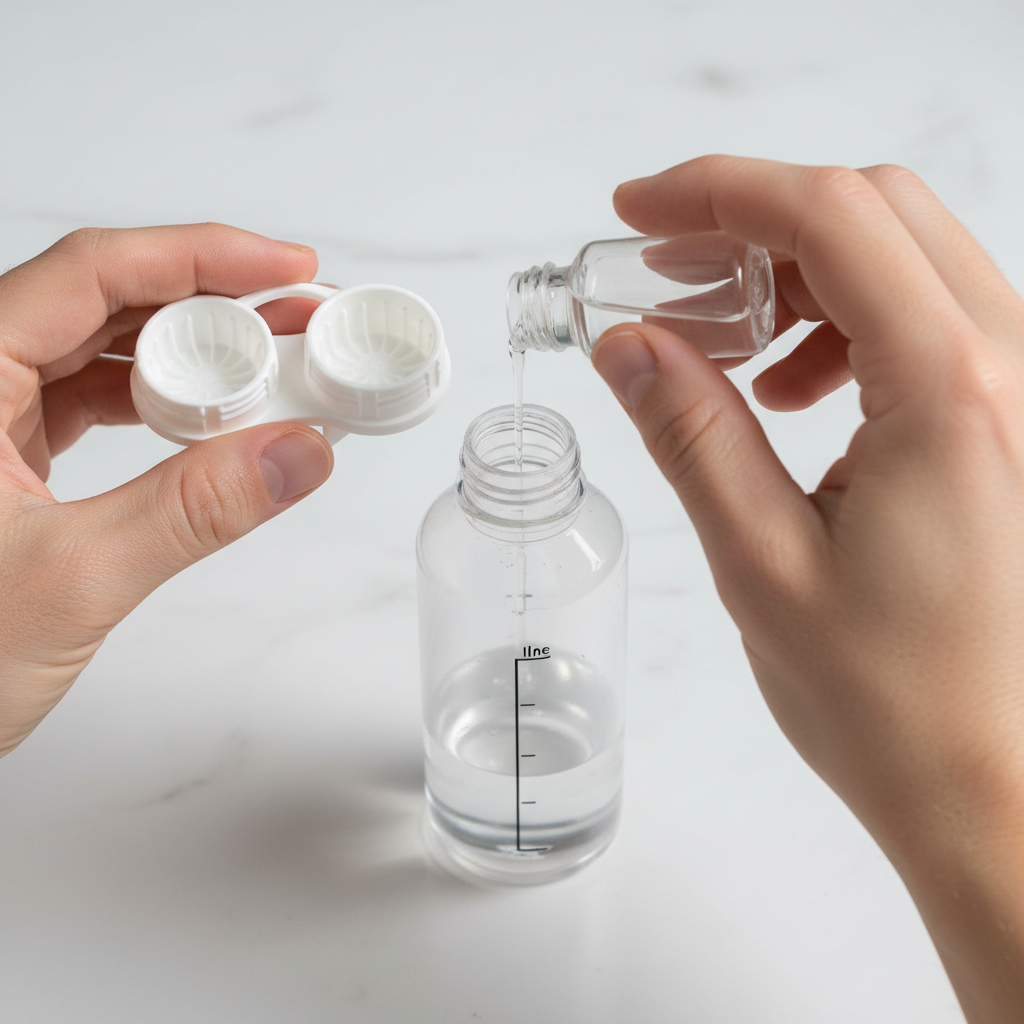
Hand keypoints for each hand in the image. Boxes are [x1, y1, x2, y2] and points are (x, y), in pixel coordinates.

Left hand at [0, 225, 333, 756]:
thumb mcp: (72, 578)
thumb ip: (193, 510)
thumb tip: (297, 452)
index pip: (92, 273)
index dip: (200, 257)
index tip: (285, 268)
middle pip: (105, 302)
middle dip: (212, 305)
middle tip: (300, 319)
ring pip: (101, 351)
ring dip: (191, 357)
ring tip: (274, 368)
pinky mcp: (8, 457)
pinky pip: (93, 401)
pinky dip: (160, 405)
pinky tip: (212, 418)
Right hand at [591, 157, 1023, 1022]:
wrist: (984, 781)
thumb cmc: (887, 701)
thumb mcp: (758, 560)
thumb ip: (689, 430)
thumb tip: (624, 343)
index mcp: (952, 395)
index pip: (828, 218)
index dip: (717, 193)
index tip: (635, 213)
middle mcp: (1009, 369)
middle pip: (872, 211)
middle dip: (751, 222)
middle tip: (661, 269)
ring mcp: (1017, 390)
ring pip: (900, 255)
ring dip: (795, 274)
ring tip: (716, 341)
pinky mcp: (1004, 418)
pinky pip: (922, 316)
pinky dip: (839, 321)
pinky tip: (786, 388)